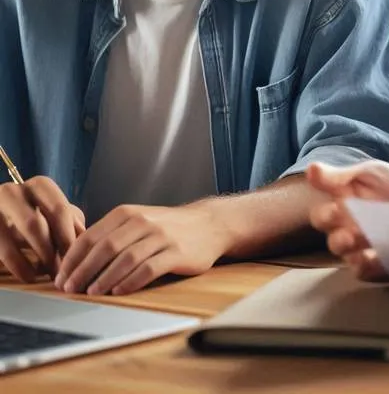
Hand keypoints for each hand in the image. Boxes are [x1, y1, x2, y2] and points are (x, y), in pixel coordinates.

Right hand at [0, 177, 85, 281]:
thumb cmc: (29, 217)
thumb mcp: (50, 214)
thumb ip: (70, 221)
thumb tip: (88, 238)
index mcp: (38, 186)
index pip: (59, 210)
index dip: (69, 236)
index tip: (78, 257)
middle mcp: (14, 192)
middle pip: (38, 223)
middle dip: (52, 249)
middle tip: (64, 270)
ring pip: (19, 234)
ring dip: (39, 257)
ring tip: (49, 274)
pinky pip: (2, 248)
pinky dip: (18, 265)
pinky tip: (29, 275)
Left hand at [54, 200, 230, 295]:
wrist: (209, 224)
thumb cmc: (168, 227)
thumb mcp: (138, 221)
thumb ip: (112, 235)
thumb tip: (76, 261)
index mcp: (128, 213)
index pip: (91, 236)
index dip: (72, 259)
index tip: (60, 278)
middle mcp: (143, 222)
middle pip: (105, 248)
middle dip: (83, 271)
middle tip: (70, 289)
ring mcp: (161, 236)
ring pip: (125, 259)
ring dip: (104, 279)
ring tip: (92, 293)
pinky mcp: (177, 252)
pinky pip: (149, 269)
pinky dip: (130, 282)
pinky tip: (119, 291)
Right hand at [306, 161, 388, 280]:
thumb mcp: (371, 173)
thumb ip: (343, 175)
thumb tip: (312, 169)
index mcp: (340, 209)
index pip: (321, 216)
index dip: (325, 214)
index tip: (338, 205)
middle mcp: (345, 232)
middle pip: (330, 239)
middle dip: (336, 234)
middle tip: (346, 226)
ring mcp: (359, 251)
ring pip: (343, 255)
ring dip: (348, 248)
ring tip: (358, 238)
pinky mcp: (375, 267)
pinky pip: (363, 272)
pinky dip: (365, 266)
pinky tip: (372, 256)